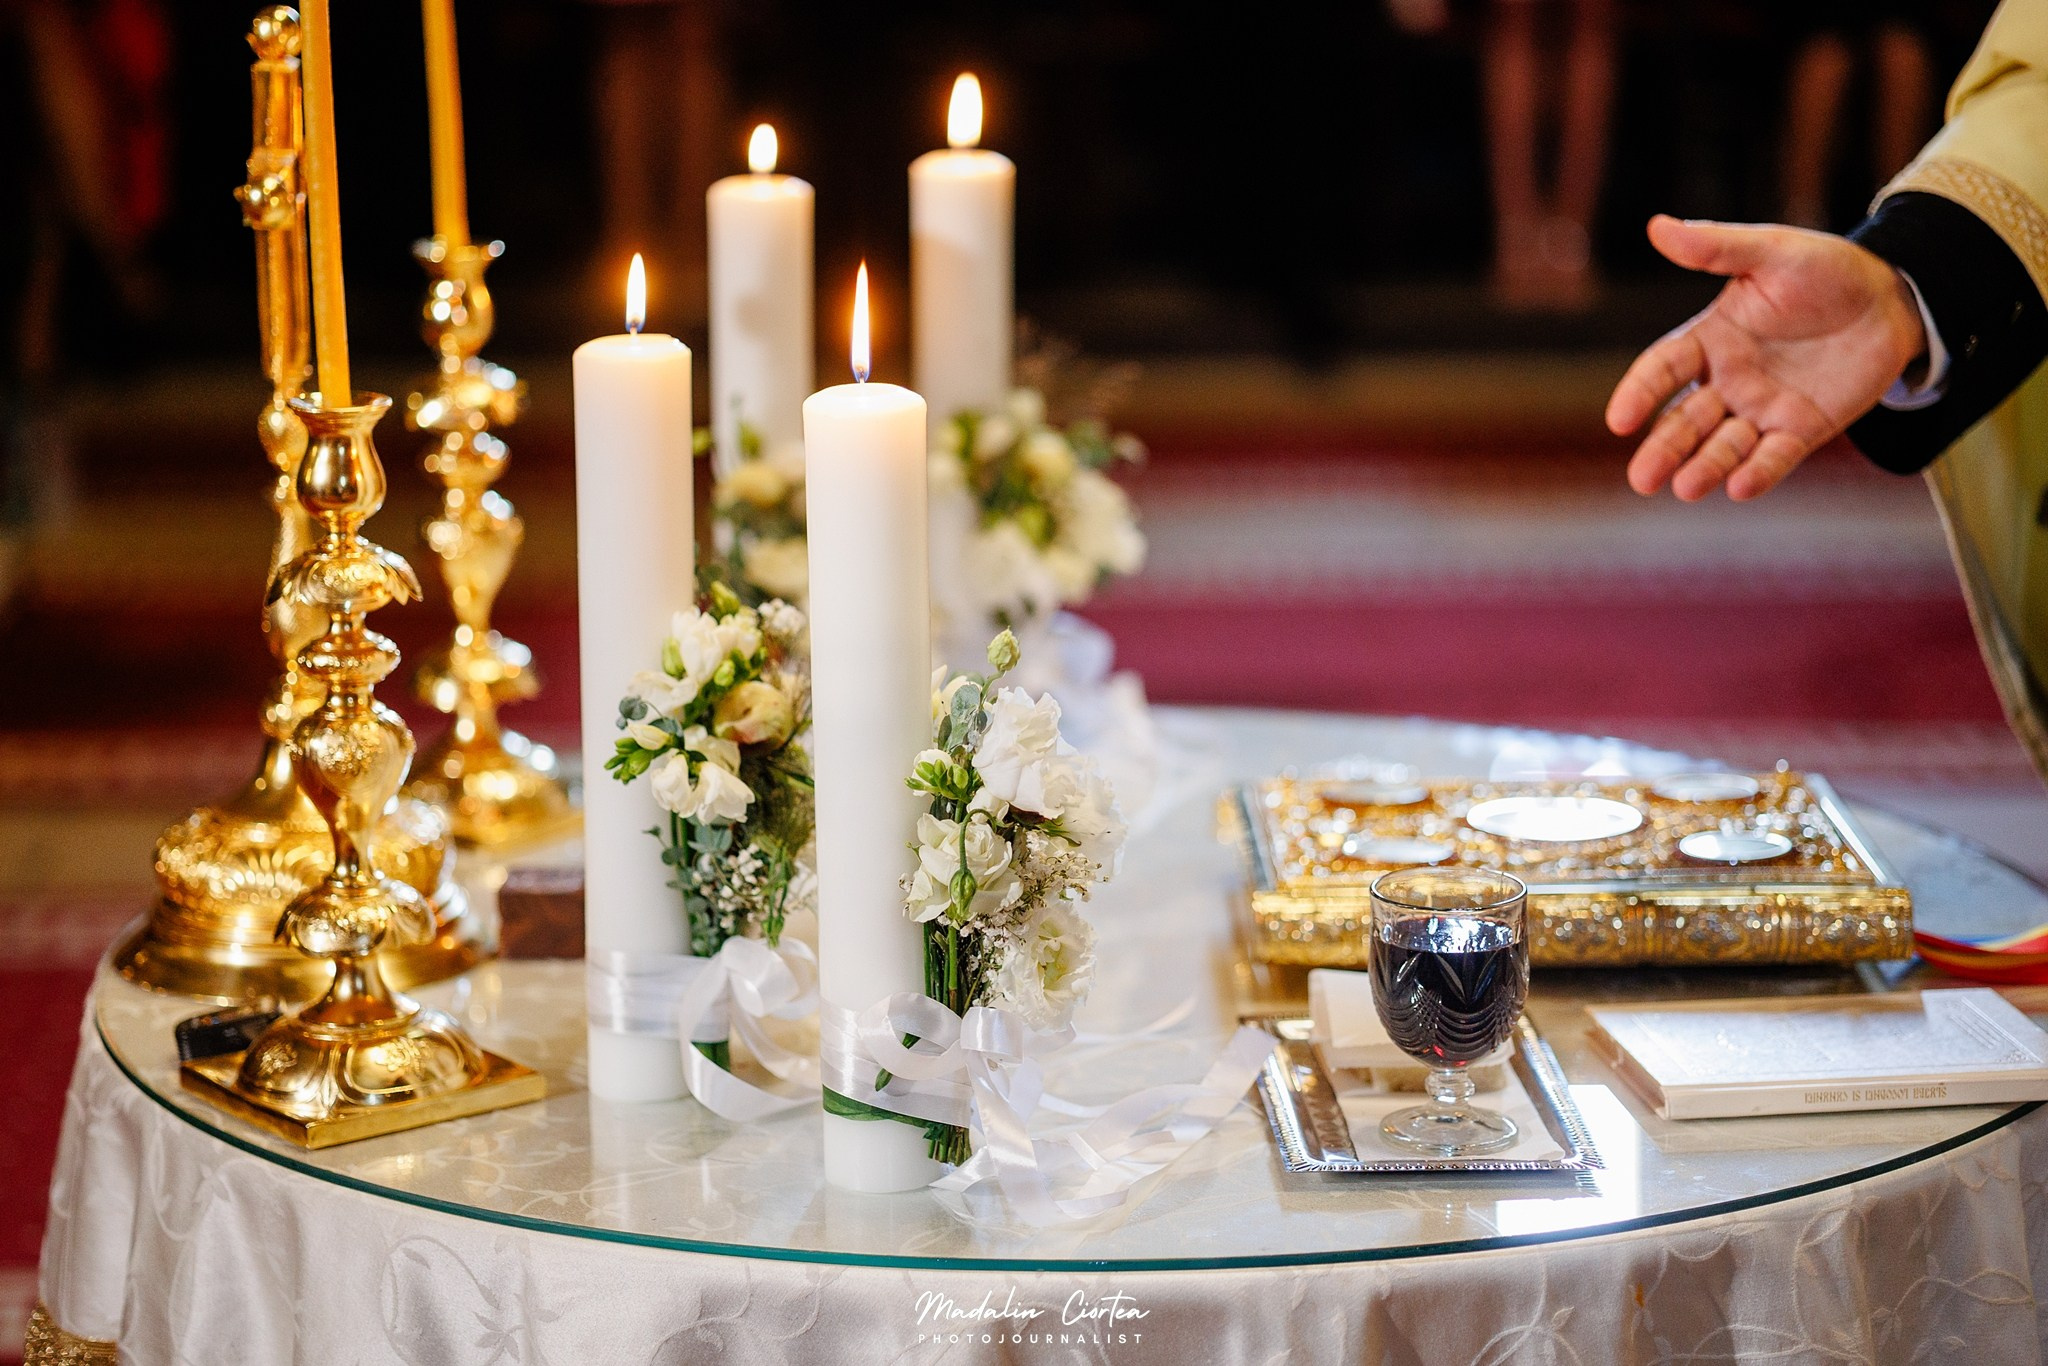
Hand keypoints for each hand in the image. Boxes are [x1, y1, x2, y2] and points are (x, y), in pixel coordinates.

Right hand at [1605, 215, 1927, 499]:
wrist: (1893, 297)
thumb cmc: (1825, 269)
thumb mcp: (1771, 251)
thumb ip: (1716, 247)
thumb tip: (1657, 226)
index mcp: (1710, 339)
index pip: (1662, 369)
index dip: (1640, 394)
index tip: (1620, 420)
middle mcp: (1727, 380)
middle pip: (1685, 421)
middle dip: (1663, 449)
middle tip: (1642, 479)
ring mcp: (1762, 409)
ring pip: (1723, 446)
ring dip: (1704, 467)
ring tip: (1686, 488)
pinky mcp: (1802, 430)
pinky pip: (1776, 457)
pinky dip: (1758, 473)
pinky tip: (1740, 488)